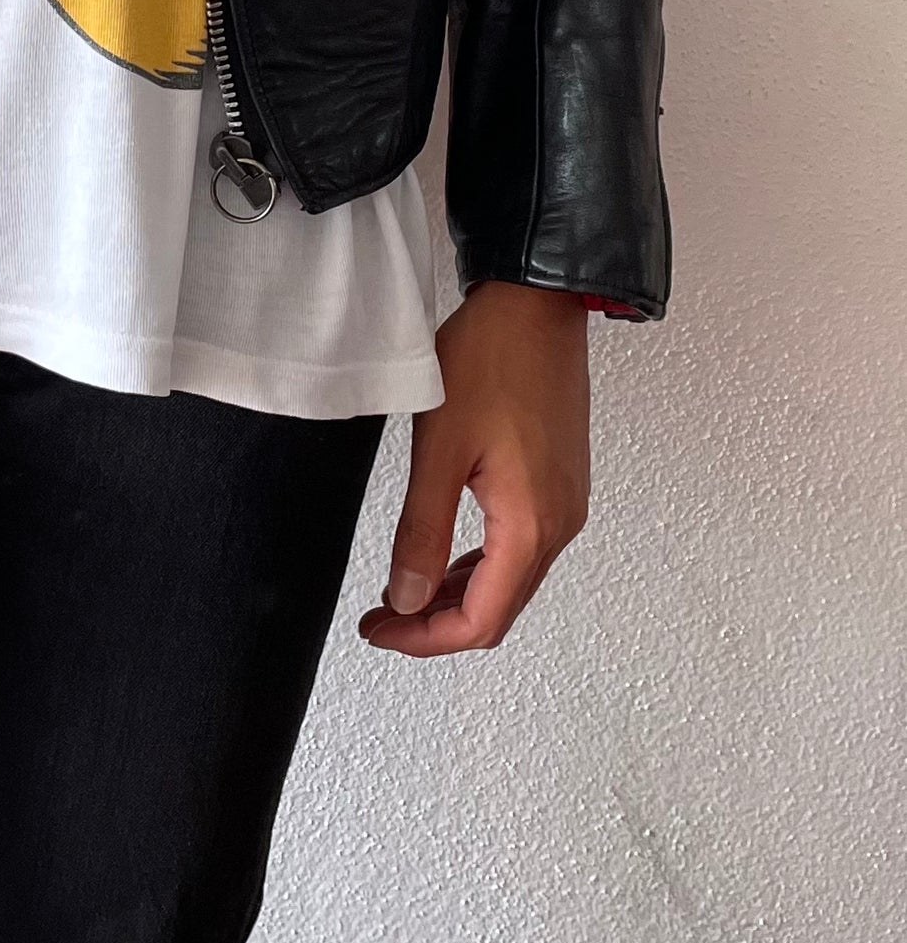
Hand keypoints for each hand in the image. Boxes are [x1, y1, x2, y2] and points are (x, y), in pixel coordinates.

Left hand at [359, 280, 589, 657]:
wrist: (536, 305)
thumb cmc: (491, 361)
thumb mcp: (439, 449)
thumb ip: (421, 531)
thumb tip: (407, 598)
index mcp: (531, 525)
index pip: (480, 620)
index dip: (425, 637)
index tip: (379, 630)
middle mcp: (558, 523)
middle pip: (499, 610)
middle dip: (437, 624)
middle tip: (381, 620)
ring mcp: (563, 503)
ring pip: (510, 581)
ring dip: (456, 595)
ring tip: (401, 593)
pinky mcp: (557, 482)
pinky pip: (519, 547)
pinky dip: (478, 564)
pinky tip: (441, 556)